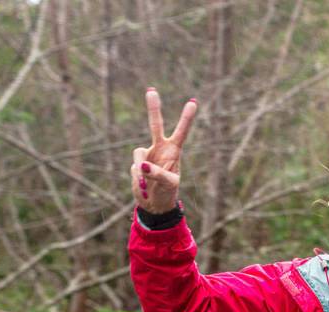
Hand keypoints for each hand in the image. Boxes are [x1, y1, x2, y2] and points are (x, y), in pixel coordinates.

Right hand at [130, 88, 197, 213]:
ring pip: (138, 154)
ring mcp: (147, 155)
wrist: (154, 204)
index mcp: (174, 151)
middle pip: (155, 125)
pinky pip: (134, 167)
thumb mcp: (168, 185)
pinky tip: (143, 186)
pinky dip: (138, 178)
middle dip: (153, 108)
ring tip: (147, 184)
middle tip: (151, 90)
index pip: (181, 132)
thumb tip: (143, 165)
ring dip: (142, 169)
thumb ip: (157, 174)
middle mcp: (160, 149)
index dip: (186, 118)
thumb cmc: (167, 193)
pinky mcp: (137, 164)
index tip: (193, 102)